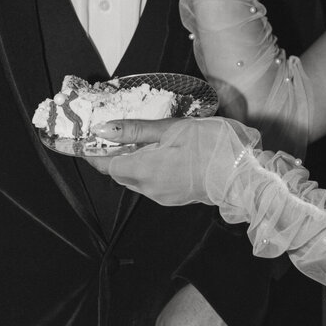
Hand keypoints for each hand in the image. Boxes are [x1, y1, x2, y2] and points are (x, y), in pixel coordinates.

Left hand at [83, 115, 256, 206]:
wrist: (246, 173)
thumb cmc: (212, 145)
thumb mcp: (171, 128)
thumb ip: (135, 131)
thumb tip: (102, 130)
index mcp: (143, 171)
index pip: (104, 164)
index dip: (90, 152)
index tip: (79, 141)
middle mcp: (149, 188)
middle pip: (118, 172)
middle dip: (112, 155)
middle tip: (114, 131)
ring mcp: (163, 196)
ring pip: (135, 178)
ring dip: (132, 161)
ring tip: (141, 138)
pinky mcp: (176, 197)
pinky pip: (151, 182)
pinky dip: (148, 168)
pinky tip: (161, 152)